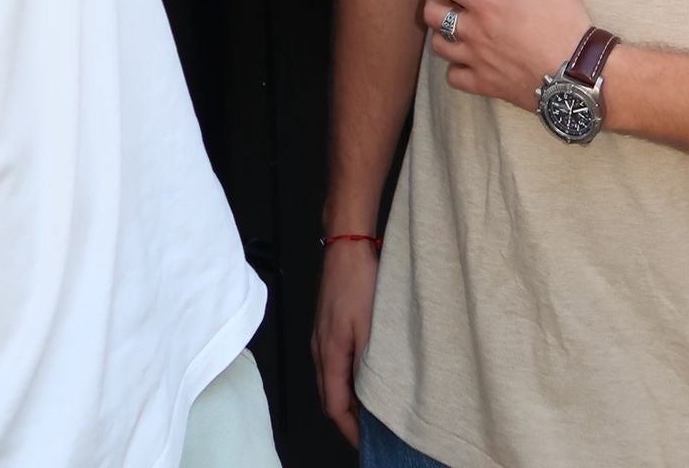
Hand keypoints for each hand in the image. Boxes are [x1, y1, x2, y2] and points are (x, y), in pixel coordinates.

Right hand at [312, 240, 379, 448]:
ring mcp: (319, 338)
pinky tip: (361, 377)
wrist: (346, 246)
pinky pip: (331, 364)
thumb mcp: (370, 325)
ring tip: (369, 409)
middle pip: (327, 397)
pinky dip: (344, 380)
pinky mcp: (325, 326)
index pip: (334, 406)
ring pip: (329, 381)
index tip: (365, 443)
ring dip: (345, 399)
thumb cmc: (359, 282)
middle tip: (369, 432)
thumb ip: (367, 362)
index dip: (349, 429)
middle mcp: (319, 350)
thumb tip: (367, 395)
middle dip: (346, 419)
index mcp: (329, 353)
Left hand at [423, 0, 588, 111]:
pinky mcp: (487, 85)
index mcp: (485, 3)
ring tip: (459, 22)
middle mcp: (474, 32)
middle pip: (432, 13)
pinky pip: (455, 78)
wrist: (577, 74)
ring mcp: (477, 60)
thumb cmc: (564, 23)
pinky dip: (455, 67)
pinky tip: (469, 57)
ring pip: (439, 46)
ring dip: (443, 31)